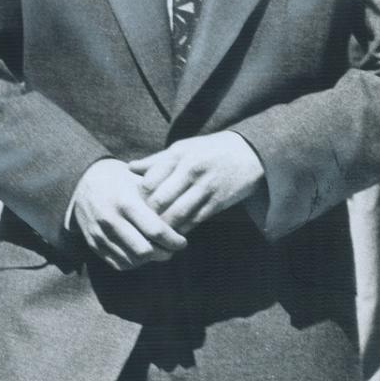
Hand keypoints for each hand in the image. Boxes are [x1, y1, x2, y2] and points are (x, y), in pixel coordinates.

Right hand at [69, 159, 187, 270]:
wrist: (83, 181)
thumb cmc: (121, 180)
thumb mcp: (140, 181)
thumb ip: (161, 198)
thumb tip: (186, 219)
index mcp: (125, 202)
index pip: (156, 230)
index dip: (174, 240)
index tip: (182, 241)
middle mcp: (110, 219)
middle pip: (145, 251)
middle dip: (164, 253)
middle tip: (172, 247)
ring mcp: (99, 233)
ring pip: (133, 261)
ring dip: (150, 259)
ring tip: (158, 249)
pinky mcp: (93, 243)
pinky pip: (119, 263)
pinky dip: (134, 262)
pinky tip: (141, 251)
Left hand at [130, 131, 265, 233]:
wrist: (250, 152)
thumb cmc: (208, 150)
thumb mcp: (182, 148)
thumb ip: (156, 161)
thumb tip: (129, 168)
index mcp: (177, 155)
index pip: (149, 182)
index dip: (139, 197)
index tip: (135, 205)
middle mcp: (190, 170)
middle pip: (161, 200)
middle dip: (149, 215)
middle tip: (142, 224)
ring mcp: (206, 186)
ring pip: (178, 213)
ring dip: (166, 225)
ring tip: (156, 232)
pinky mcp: (220, 201)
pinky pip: (196, 219)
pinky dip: (184, 228)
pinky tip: (176, 231)